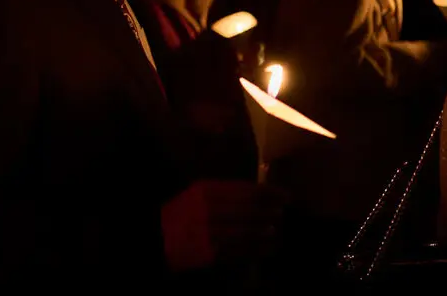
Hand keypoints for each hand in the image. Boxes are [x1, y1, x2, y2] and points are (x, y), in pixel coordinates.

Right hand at [161, 180, 281, 270]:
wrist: (159, 237)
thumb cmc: (182, 213)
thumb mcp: (197, 193)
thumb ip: (225, 191)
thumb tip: (259, 193)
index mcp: (206, 191)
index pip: (246, 191)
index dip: (270, 193)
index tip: (287, 195)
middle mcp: (209, 210)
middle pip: (249, 211)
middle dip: (270, 212)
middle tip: (284, 213)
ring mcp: (211, 233)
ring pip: (247, 232)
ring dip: (267, 232)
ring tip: (278, 231)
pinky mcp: (212, 254)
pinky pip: (241, 251)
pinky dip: (258, 250)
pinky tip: (269, 248)